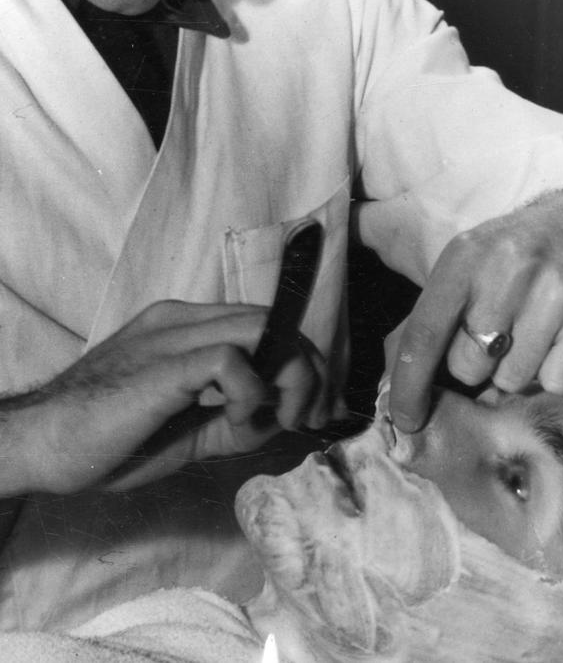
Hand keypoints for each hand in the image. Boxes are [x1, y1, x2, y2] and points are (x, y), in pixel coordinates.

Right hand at [1, 300, 322, 494]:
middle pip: (274, 323)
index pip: (265, 325)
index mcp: (188, 329)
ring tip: (279, 422)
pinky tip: (235, 422)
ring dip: (291, 378)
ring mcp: (173, 335)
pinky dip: (251, 392)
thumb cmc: (113, 441)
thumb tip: (286, 416)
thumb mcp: (193, 428)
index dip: (301, 361)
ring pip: (263, 329)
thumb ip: (237, 415)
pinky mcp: (165, 361)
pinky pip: (231, 359)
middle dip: (310, 371)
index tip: (314, 407)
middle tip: (310, 419)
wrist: (45, 445)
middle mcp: (184, 320)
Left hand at [389, 189, 562, 431]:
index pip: (424, 334)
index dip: (410, 384)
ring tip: (526, 334)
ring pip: (514, 379)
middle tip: (492, 340)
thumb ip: (432, 316)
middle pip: (469, 366)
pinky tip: (557, 339)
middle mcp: (508, 270)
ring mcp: (556, 290)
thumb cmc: (510, 256)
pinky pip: (558, 382)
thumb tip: (400, 381)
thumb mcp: (463, 265)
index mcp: (464, 257)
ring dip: (515, 370)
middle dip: (474, 365)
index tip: (406, 419)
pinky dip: (554, 373)